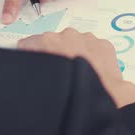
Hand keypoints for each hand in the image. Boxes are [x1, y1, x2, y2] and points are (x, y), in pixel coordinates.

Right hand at [18, 28, 134, 107]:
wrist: (98, 98)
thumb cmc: (69, 92)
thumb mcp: (41, 83)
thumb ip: (35, 69)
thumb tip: (33, 71)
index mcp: (48, 41)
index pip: (31, 43)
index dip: (32, 56)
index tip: (36, 64)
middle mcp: (68, 35)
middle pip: (56, 42)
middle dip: (57, 54)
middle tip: (61, 72)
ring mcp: (88, 38)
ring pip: (77, 43)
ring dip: (76, 54)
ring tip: (78, 74)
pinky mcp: (104, 45)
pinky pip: (95, 48)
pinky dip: (93, 57)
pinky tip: (93, 72)